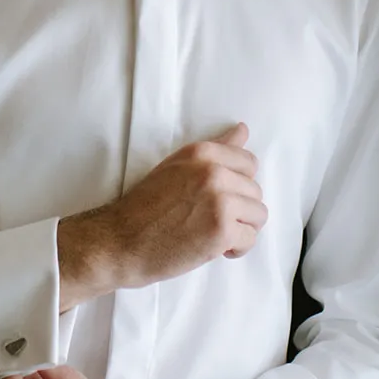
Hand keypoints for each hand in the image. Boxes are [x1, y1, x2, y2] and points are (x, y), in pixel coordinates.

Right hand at [58, 121, 265, 306]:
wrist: (119, 241)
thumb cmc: (145, 207)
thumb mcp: (178, 166)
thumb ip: (216, 149)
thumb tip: (243, 129)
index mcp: (202, 153)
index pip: (249, 163)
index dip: (237, 185)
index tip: (218, 198)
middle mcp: (214, 172)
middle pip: (255, 191)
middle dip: (239, 209)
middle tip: (210, 220)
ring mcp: (220, 201)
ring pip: (259, 215)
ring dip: (241, 229)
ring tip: (213, 235)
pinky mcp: (222, 231)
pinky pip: (250, 239)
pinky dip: (236, 249)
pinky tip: (214, 249)